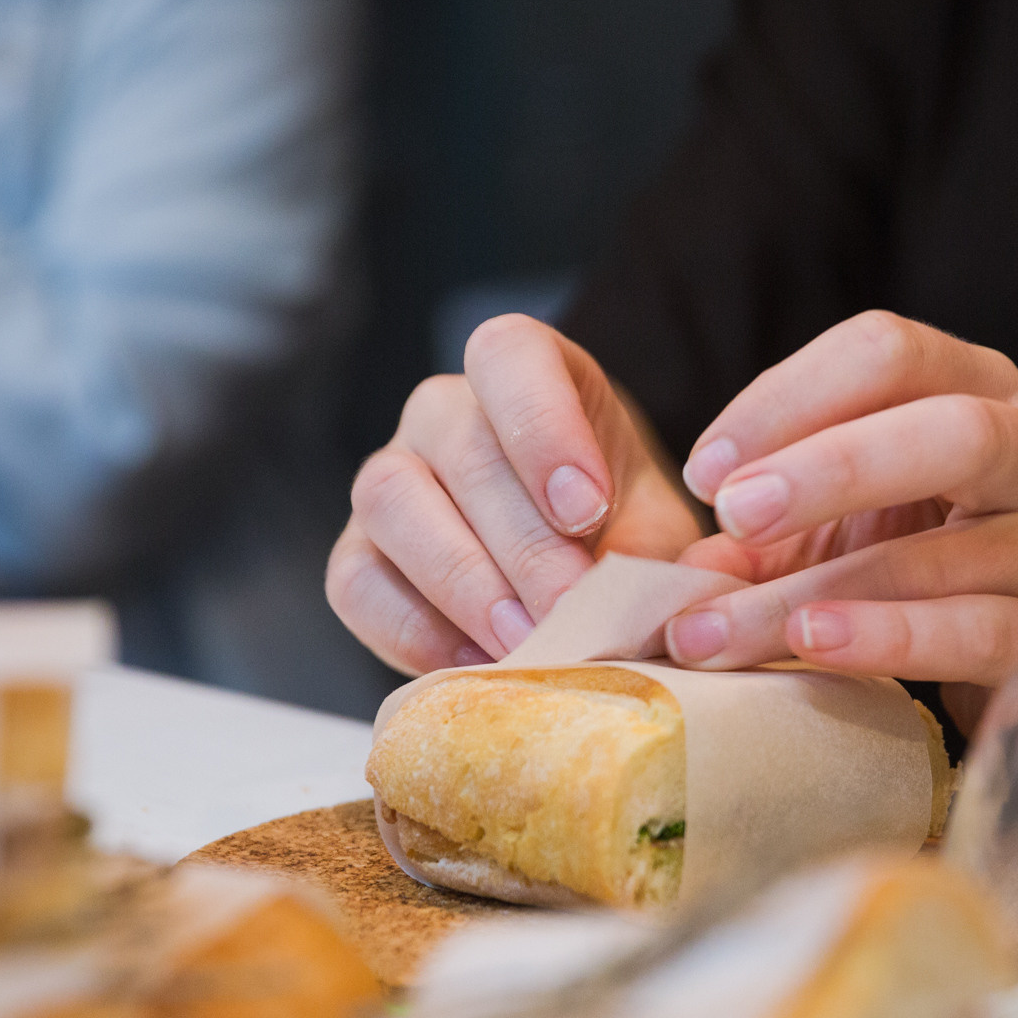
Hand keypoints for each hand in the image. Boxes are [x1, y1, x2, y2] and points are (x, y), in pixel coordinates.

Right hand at [328, 315, 703, 674]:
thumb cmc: (622, 541)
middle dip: (522, 542)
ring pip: (393, 502)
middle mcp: (444, 413)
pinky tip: (476, 663)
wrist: (579, 594)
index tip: (588, 509)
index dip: (543, 426)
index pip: (508, 354)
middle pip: (461, 448)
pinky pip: (356, 582)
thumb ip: (662, 560)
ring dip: (464, 581)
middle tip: (571, 610)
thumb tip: (659, 608)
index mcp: (527, 375)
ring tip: (525, 642)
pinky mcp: (357, 556)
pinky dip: (414, 630)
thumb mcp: (660, 538)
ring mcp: (389, 479)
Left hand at [663, 312, 1017, 708]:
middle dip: (829, 468)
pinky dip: (888, 638)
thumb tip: (684, 569)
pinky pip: (979, 633)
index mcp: (979, 386)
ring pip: (944, 554)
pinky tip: (816, 644)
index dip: (788, 399)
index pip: (888, 351)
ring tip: (720, 628)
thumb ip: (765, 530)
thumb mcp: (840, 526)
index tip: (705, 471)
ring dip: (814, 592)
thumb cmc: (918, 567)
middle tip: (733, 513)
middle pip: (952, 429)